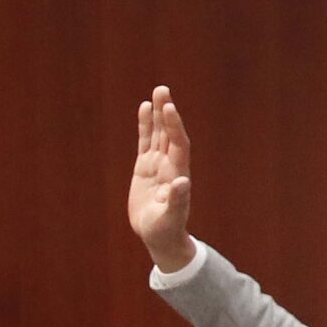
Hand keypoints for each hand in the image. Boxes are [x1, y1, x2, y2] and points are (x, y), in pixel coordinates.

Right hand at [128, 86, 195, 273]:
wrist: (160, 236)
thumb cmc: (166, 230)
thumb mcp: (169, 218)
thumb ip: (177, 201)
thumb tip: (183, 183)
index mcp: (177, 174)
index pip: (178, 144)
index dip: (174, 126)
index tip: (169, 108)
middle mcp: (170, 165)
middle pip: (169, 134)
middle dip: (166, 112)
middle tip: (163, 89)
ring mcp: (158, 165)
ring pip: (158, 134)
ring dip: (158, 115)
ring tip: (158, 92)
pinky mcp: (145, 168)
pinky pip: (145, 142)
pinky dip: (145, 126)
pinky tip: (144, 109)